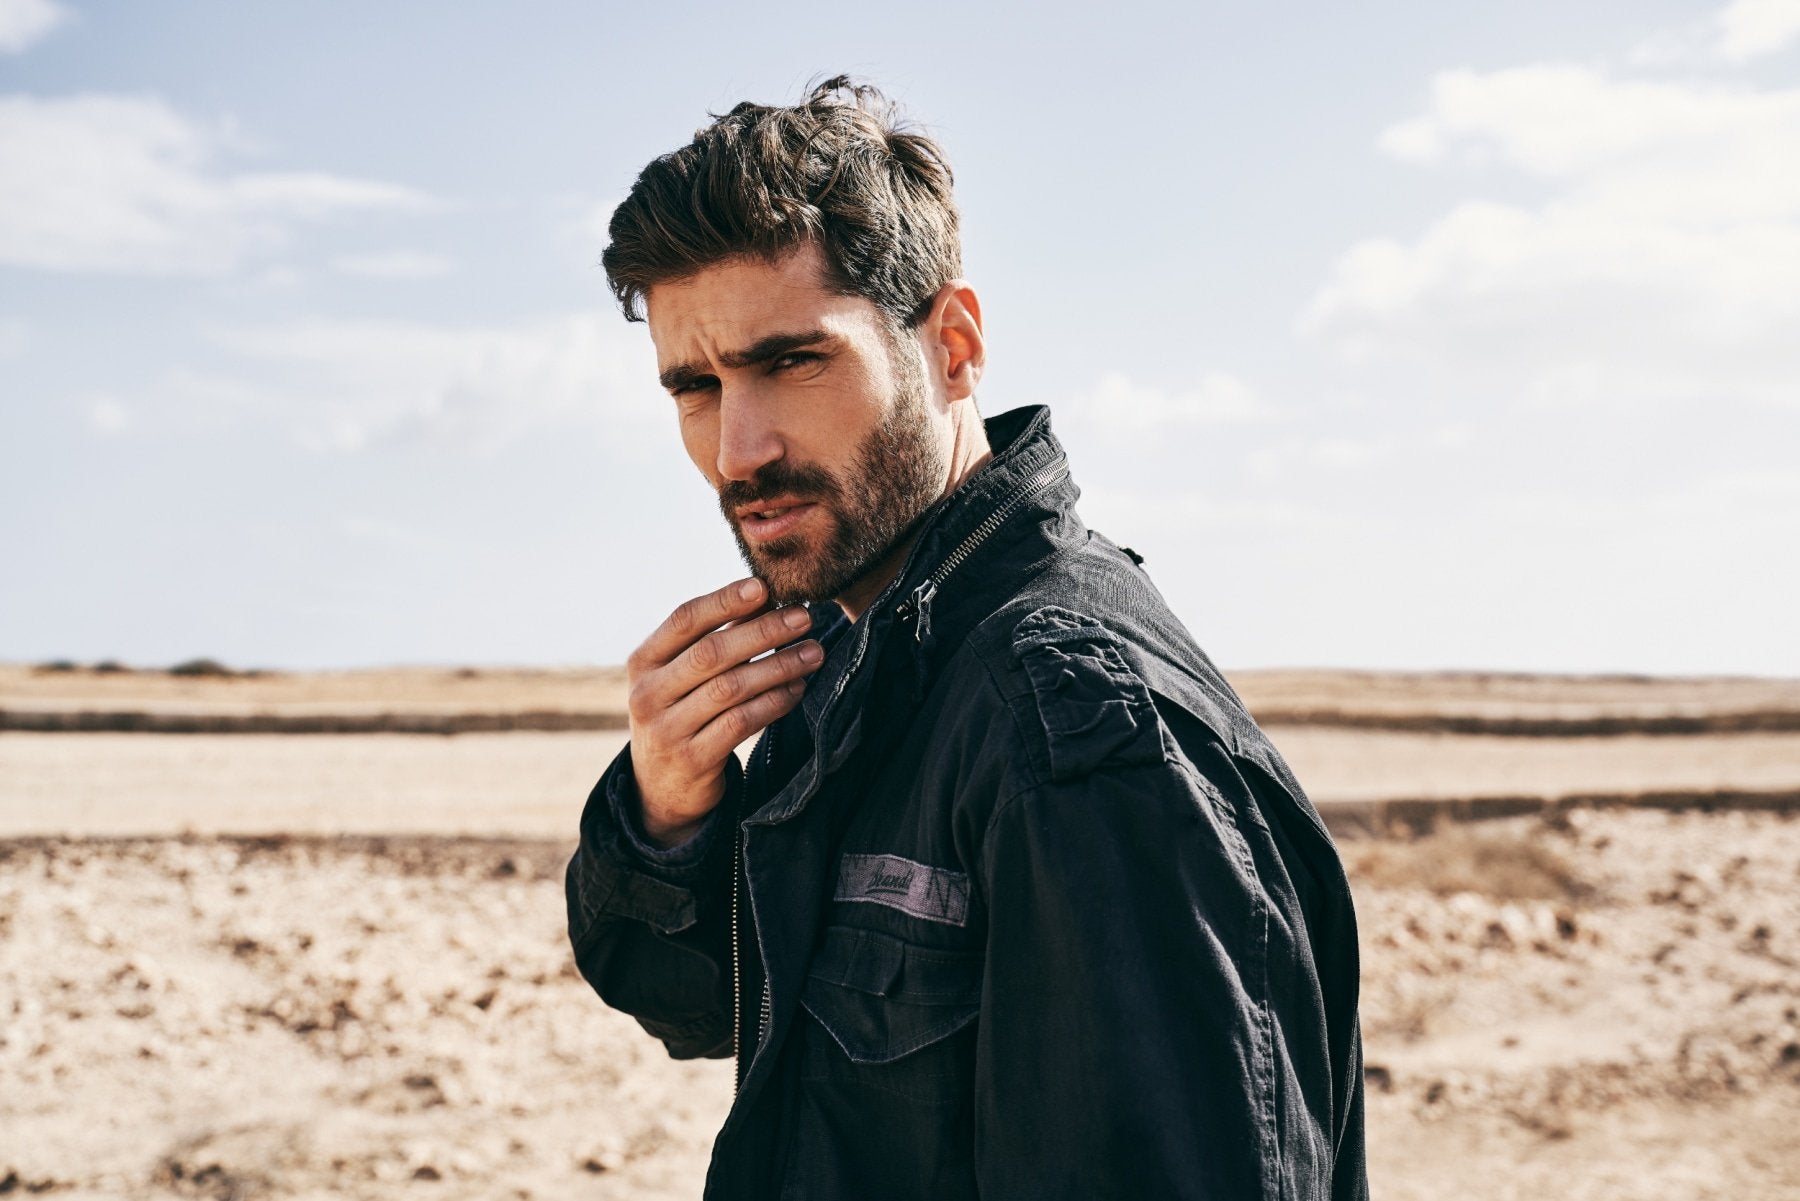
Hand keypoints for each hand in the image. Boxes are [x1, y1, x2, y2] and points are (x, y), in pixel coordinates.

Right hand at [625, 577, 820, 845]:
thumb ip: (712, 640)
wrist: (661, 787)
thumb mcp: (679, 677)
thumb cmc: (681, 713)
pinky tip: (797, 689)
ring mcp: (667, 730)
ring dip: (778, 666)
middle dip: (763, 631)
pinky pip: (741, 723)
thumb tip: (765, 597)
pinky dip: (774, 703)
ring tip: (812, 653)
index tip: (764, 587)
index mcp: (643, 662)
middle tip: (804, 617)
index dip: (724, 600)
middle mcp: (647, 694)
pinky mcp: (693, 760)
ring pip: (731, 688)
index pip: (683, 619)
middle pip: (711, 652)